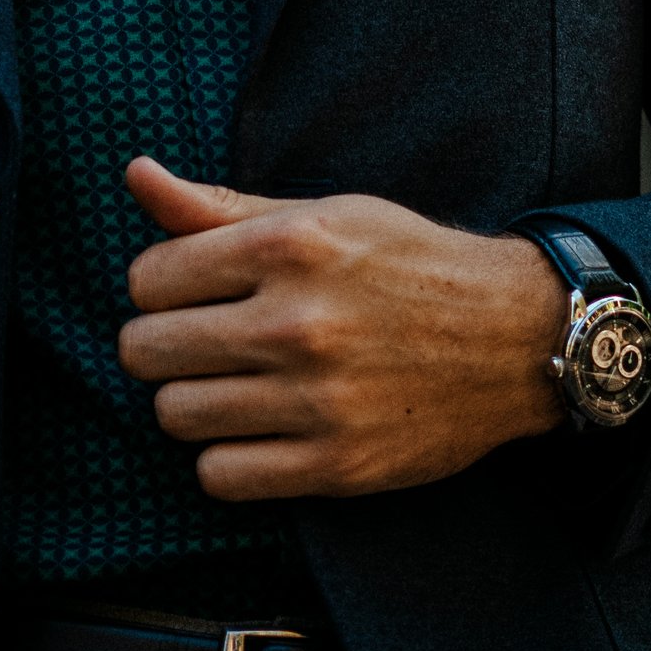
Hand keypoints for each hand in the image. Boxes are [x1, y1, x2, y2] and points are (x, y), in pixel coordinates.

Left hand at [116, 157, 565, 498]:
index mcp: (289, 246)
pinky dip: (225, 458)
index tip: (188, 293)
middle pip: (146, 351)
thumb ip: (220, 206)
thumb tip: (136, 174)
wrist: (514, 337)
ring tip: (230, 386)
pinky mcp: (336, 464)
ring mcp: (316, 399)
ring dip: (190, 403)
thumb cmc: (408, 264)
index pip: (148, 279)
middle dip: (160, 346)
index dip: (157, 287)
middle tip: (201, 343)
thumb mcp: (323, 214)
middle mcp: (297, 322)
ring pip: (174, 416)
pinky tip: (256, 431)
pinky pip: (220, 476)